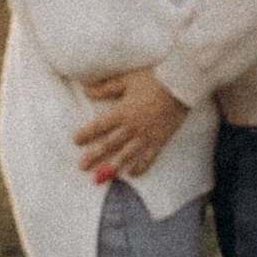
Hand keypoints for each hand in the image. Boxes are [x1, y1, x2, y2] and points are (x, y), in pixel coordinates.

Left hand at [74, 65, 190, 179]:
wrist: (180, 85)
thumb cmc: (153, 79)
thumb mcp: (127, 80)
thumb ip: (107, 88)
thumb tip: (86, 91)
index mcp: (122, 111)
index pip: (99, 126)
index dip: (87, 134)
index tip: (76, 141)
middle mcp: (132, 126)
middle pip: (109, 144)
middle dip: (94, 156)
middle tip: (82, 166)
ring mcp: (146, 135)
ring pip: (126, 154)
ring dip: (112, 166)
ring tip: (101, 177)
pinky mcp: (159, 140)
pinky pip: (149, 157)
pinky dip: (141, 166)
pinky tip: (132, 174)